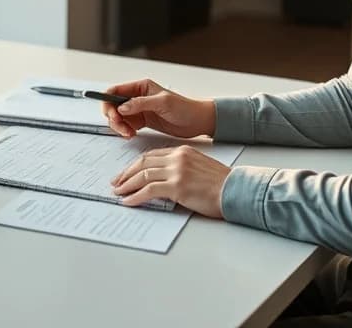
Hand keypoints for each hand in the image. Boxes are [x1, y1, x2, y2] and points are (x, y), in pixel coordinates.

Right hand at [101, 78, 215, 138]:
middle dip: (113, 117)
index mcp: (140, 87)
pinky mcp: (141, 122)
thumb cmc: (185, 108)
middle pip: (113, 105)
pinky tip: (132, 135)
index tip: (111, 114)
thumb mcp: (163, 103)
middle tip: (121, 126)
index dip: (108, 102)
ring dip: (119, 126)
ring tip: (129, 133)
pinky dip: (125, 131)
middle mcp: (137, 97)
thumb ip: (140, 103)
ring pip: (118, 118)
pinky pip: (126, 126)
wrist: (197, 121)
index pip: (115, 91)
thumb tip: (122, 107)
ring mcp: (138, 110)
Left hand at [110, 146, 229, 217]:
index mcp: (182, 151)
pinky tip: (129, 201)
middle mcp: (177, 158)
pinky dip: (136, 196)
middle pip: (143, 162)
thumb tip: (164, 179)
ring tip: (118, 193)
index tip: (127, 173)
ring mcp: (177, 171)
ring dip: (127, 185)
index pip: (152, 155)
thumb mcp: (199, 166)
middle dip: (126, 173)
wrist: (235, 190)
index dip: (136, 165)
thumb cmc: (221, 184)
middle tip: (116, 182)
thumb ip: (181, 167)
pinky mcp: (177, 186)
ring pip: (143, 175)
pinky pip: (149, 190)